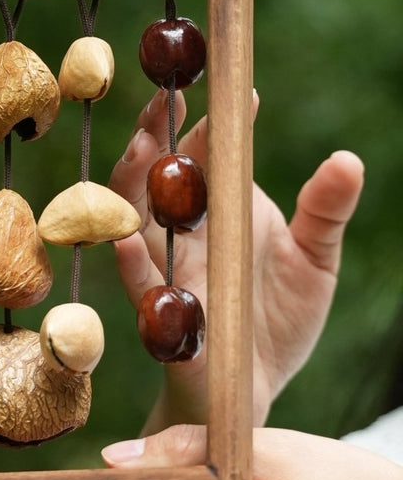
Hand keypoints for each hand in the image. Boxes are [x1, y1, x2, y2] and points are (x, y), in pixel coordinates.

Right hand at [108, 90, 363, 425]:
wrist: (255, 391)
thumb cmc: (279, 320)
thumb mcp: (316, 260)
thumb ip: (327, 211)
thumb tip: (348, 159)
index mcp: (217, 209)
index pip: (204, 152)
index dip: (210, 118)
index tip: (229, 87)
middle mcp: (182, 233)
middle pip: (156, 173)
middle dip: (154, 133)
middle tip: (164, 100)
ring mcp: (166, 271)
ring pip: (133, 217)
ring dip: (132, 182)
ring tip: (142, 148)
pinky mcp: (162, 316)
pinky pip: (140, 286)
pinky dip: (134, 262)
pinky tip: (131, 240)